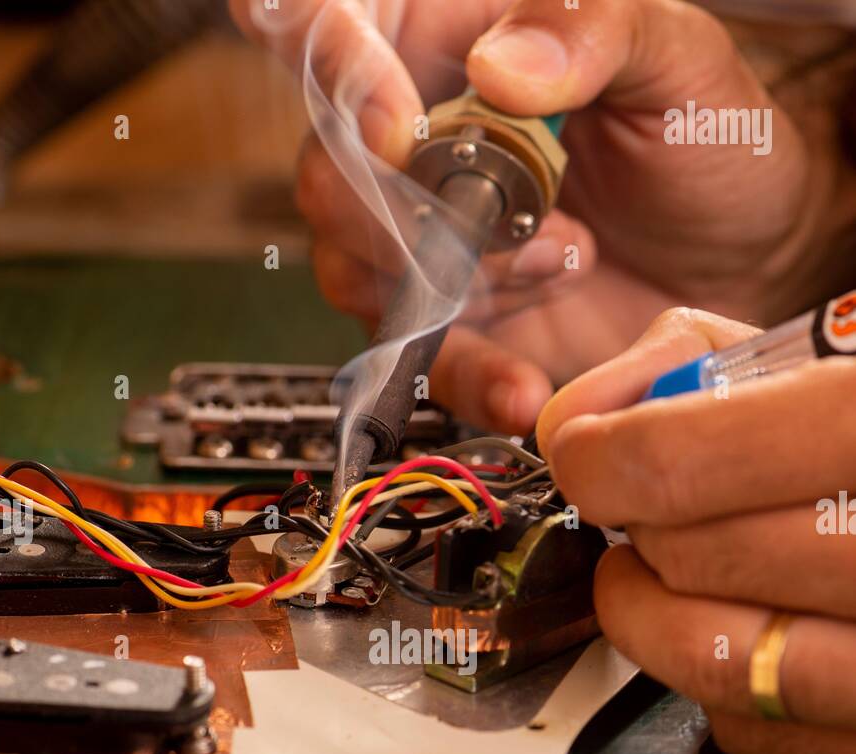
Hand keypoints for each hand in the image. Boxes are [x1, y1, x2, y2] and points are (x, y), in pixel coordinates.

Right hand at [232, 0, 855, 435]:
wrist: (751, 261)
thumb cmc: (711, 141)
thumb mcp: (675, 59)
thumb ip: (592, 32)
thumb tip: (498, 66)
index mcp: (454, 44)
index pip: (340, 33)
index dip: (346, 78)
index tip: (396, 128)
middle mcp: (424, 149)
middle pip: (331, 175)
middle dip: (402, 212)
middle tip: (506, 215)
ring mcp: (436, 248)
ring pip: (360, 274)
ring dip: (455, 288)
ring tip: (569, 260)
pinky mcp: (464, 333)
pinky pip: (427, 364)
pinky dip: (468, 380)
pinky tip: (523, 388)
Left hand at [538, 306, 855, 753]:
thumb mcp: (839, 360)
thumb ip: (700, 361)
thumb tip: (571, 419)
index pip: (689, 462)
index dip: (609, 461)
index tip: (586, 456)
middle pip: (698, 561)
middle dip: (645, 530)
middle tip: (647, 514)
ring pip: (720, 668)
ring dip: (653, 618)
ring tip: (656, 578)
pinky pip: (766, 737)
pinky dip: (728, 690)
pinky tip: (755, 637)